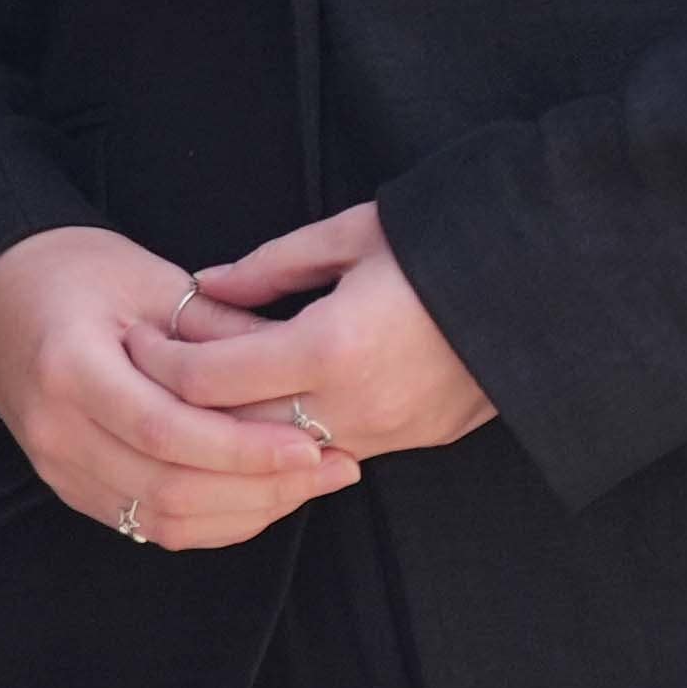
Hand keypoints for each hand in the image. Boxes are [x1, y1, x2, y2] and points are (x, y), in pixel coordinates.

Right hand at [0, 224, 359, 547]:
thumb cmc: (75, 270)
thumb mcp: (150, 279)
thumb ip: (218, 329)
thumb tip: (298, 367)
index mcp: (70, 368)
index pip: (166, 431)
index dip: (244, 448)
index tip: (311, 443)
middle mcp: (56, 431)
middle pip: (170, 488)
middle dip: (261, 487)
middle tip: (334, 466)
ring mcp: (58, 468)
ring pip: (164, 520)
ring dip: (247, 510)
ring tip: (313, 482)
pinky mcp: (70, 488)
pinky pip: (149, 524)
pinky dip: (213, 519)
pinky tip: (263, 495)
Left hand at [138, 203, 497, 460]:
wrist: (549, 287)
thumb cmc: (451, 242)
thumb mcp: (355, 235)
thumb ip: (271, 265)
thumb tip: (207, 285)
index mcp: (331, 348)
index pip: (212, 380)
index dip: (163, 364)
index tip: (137, 342)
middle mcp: (353, 406)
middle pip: (233, 429)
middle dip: (184, 407)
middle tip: (147, 374)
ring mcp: (385, 434)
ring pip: (278, 452)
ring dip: (234, 429)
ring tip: (199, 393)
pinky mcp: (410, 443)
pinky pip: (325, 453)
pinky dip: (284, 438)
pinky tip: (263, 410)